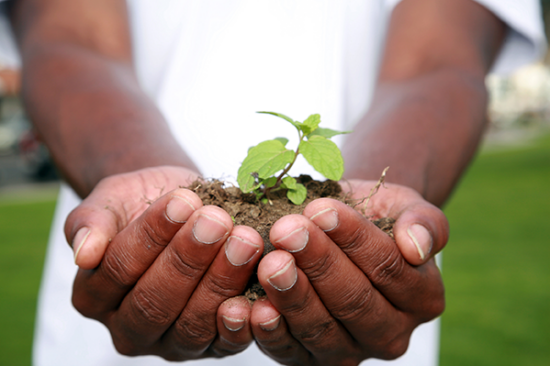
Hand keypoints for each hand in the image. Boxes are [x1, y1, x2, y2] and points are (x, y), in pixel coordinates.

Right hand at [65, 166, 263, 359]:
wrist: (183, 208)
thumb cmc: (143, 202)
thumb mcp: (111, 201)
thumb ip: (90, 223)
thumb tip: (84, 253)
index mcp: (94, 296)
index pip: (119, 270)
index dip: (151, 236)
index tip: (182, 202)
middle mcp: (129, 329)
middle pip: (155, 303)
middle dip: (188, 259)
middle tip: (217, 221)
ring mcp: (172, 342)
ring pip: (192, 324)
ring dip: (220, 282)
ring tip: (244, 240)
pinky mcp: (211, 346)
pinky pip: (226, 343)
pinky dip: (242, 323)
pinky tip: (258, 294)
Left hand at [249, 180, 448, 364]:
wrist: (341, 231)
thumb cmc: (375, 216)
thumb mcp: (405, 206)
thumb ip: (424, 222)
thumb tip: (417, 247)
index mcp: (422, 298)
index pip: (388, 268)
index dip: (354, 239)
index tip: (322, 211)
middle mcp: (391, 334)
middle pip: (354, 301)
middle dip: (318, 263)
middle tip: (288, 231)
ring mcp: (350, 351)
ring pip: (322, 329)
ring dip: (293, 295)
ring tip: (271, 262)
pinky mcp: (310, 360)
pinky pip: (290, 351)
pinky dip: (272, 333)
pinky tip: (255, 308)